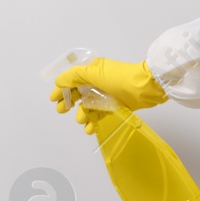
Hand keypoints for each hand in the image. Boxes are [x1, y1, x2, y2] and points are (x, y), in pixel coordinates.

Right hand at [51, 58, 166, 133]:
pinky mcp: (115, 106)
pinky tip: (90, 129)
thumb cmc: (119, 77)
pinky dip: (93, 122)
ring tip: (82, 120)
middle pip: (78, 94)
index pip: (72, 80)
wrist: (146, 87)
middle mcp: (97, 82)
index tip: (53, 99)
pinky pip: (100, 115)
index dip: (61, 89)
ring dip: (82, 114)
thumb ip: (74, 76)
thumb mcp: (94, 72)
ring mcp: (106, 95)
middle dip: (69, 103)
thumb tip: (58, 81)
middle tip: (62, 110)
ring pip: (88, 106)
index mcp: (92, 71)